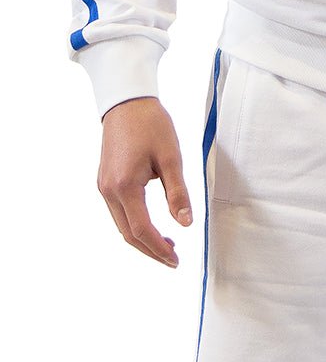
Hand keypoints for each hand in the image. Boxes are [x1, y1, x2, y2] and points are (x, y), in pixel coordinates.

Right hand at [97, 96, 192, 266]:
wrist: (127, 102)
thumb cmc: (151, 125)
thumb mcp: (171, 157)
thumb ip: (177, 192)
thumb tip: (185, 223)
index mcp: (124, 186)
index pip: (141, 230)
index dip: (159, 248)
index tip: (176, 260)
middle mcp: (108, 190)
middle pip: (127, 234)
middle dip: (150, 250)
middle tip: (173, 259)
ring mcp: (104, 186)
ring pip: (121, 225)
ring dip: (142, 239)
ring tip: (167, 245)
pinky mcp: (105, 181)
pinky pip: (118, 212)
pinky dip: (134, 224)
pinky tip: (152, 225)